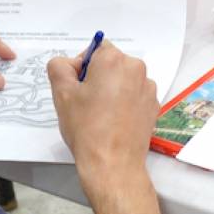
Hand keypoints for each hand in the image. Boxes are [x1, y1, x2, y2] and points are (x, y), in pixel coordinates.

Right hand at [46, 40, 157, 189]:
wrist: (113, 163)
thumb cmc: (88, 129)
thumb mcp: (61, 93)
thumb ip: (59, 67)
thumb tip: (67, 64)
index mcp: (114, 60)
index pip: (94, 50)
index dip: (81, 67)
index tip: (77, 87)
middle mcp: (136, 69)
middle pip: (111, 64)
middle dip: (97, 78)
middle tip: (85, 102)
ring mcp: (148, 88)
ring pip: (123, 80)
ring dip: (111, 90)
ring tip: (100, 114)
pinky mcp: (153, 106)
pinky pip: (134, 95)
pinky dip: (124, 103)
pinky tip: (113, 121)